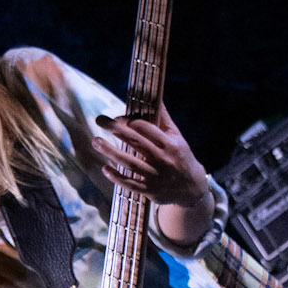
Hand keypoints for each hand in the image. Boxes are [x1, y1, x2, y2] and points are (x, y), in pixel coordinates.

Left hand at [91, 104, 213, 241]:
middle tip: (100, 120)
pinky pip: (130, 184)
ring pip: (130, 163)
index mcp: (170, 145)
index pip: (148, 129)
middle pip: (136, 143)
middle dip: (116, 130)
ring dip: (110, 152)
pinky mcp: (149, 190)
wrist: (192, 188)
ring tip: (96, 141)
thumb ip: (163, 119)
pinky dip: (116, 177)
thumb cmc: (180, 156)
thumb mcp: (177, 137)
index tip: (117, 118)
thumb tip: (155, 97)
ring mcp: (155, 176)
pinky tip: (104, 168)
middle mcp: (163, 160)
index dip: (131, 122)